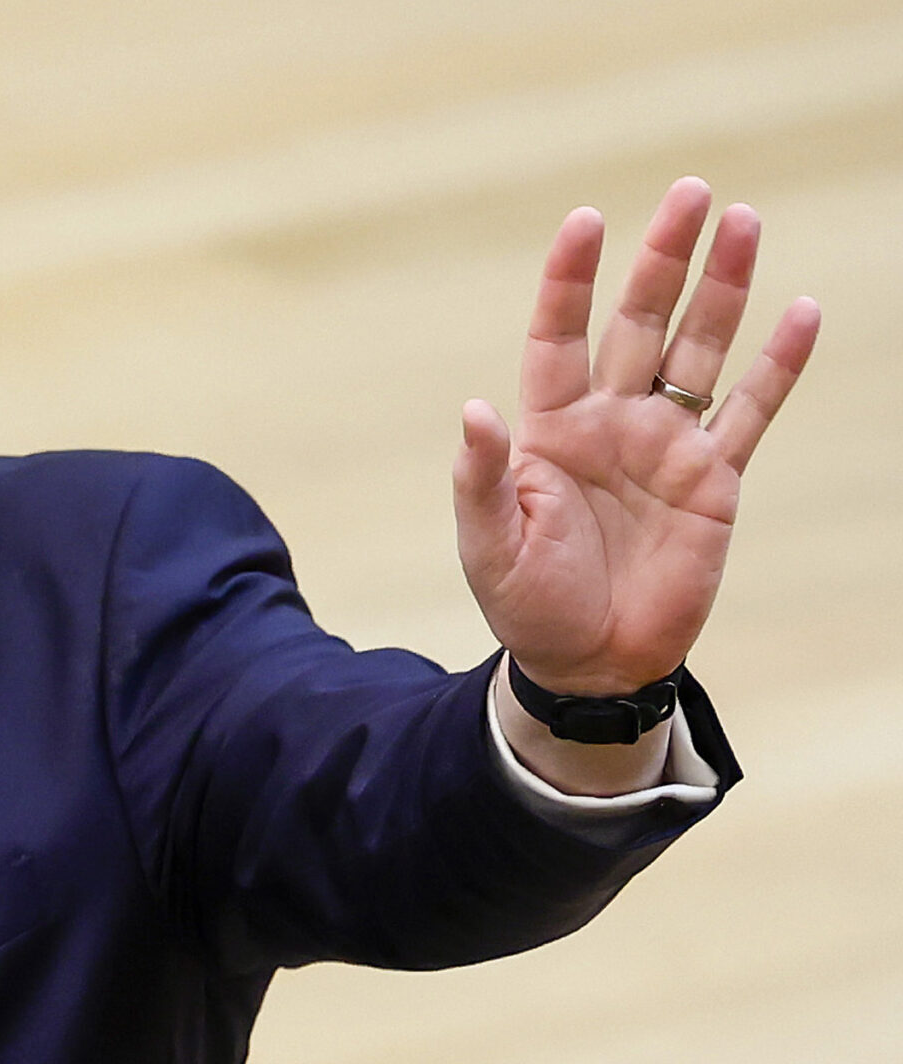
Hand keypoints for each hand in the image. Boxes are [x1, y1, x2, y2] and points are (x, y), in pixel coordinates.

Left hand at [454, 176, 819, 696]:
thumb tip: (473, 410)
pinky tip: (802, 312)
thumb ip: (480, 477)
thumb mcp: (488, 544)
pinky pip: (752, 411)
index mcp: (549, 427)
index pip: (559, 334)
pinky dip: (779, 365)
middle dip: (665, 258)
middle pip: (642, 321)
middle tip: (692, 191)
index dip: (571, 279)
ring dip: (723, 288)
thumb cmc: (526, 601)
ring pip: (701, 349)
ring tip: (743, 220)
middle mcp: (611, 420)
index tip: (586, 219)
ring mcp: (667, 445)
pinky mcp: (715, 480)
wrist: (588, 660)